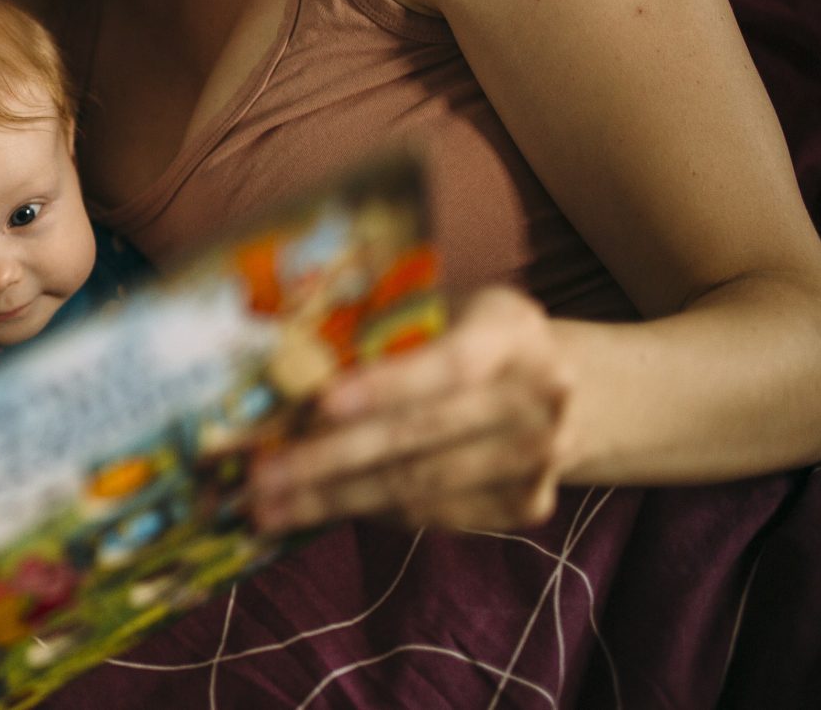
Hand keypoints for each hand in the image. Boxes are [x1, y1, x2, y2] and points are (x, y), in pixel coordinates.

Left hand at [248, 286, 574, 532]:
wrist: (559, 384)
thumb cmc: (465, 332)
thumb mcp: (437, 305)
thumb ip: (377, 322)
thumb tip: (278, 352)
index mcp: (513, 331)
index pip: (449, 364)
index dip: (386, 386)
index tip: (318, 404)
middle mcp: (539, 397)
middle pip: (423, 436)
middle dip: (330, 460)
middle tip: (261, 477)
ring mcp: (539, 458)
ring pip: (419, 487)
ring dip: (335, 500)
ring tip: (267, 508)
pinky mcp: (526, 505)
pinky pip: (432, 516)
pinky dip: (369, 512)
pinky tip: (317, 509)